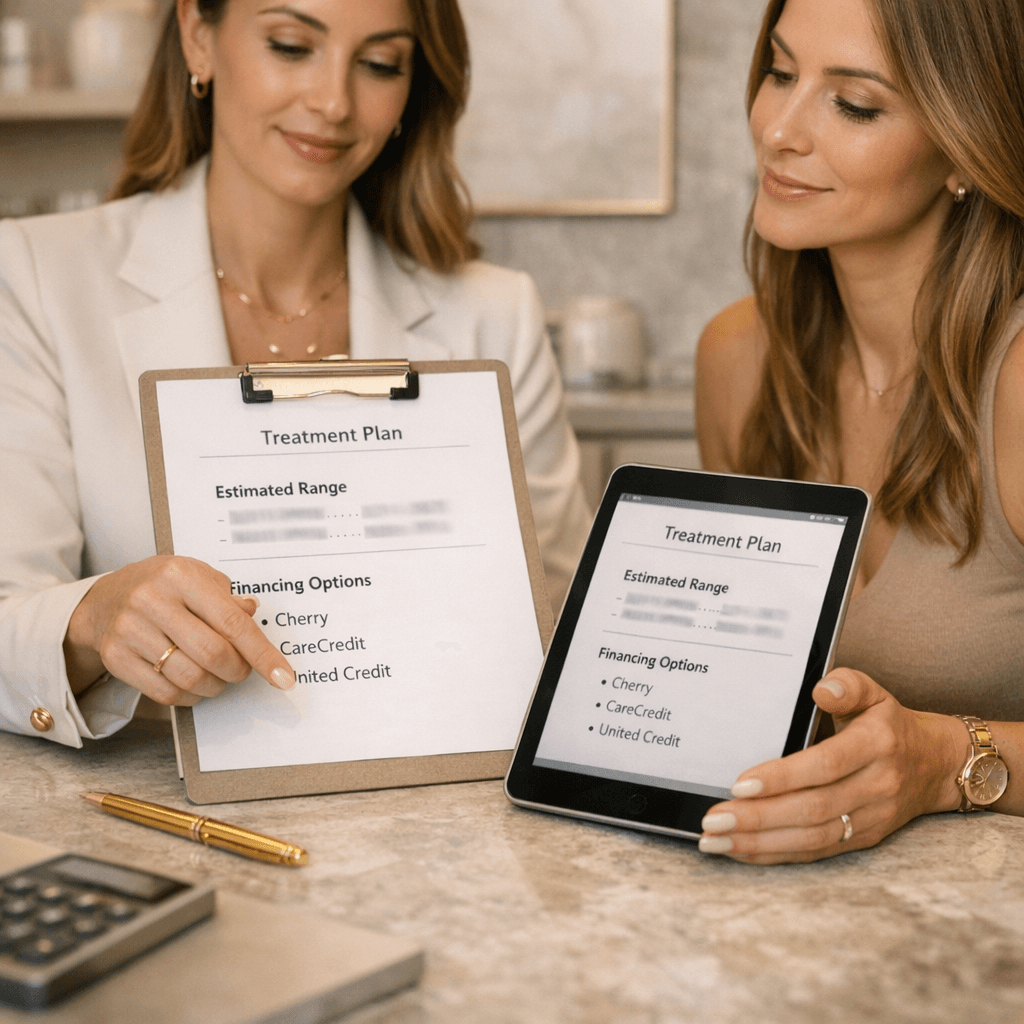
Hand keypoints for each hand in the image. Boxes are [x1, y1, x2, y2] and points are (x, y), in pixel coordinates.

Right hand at [63, 556, 294, 704]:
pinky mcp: (116, 656)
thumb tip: (254, 614)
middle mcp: (152, 600)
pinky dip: (190, 697)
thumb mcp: (197, 576)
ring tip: (219, 677)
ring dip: (215, 686)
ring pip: (190, 678)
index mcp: (181, 575)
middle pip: (213, 654)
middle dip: (238, 671)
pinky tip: (195, 685)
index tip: (284, 676)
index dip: (262, 653)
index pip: (232, 622)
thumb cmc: (163, 587)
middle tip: (242, 671)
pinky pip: (165, 693)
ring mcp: (130, 629)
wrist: (105, 599)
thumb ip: (229, 598)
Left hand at [697, 668, 964, 863]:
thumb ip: (847, 685)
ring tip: (717, 841)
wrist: (937, 765)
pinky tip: (743, 851)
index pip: (824, 765)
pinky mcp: (864, 840)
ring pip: (812, 838)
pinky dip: (777, 854)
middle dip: (758, 818)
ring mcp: (871, 818)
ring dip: (760, 843)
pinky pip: (817, 852)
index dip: (781, 778)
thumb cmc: (889, 724)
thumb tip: (821, 689)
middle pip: (812, 809)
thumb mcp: (874, 693)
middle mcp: (876, 786)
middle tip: (713, 821)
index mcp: (876, 745)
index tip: (738, 785)